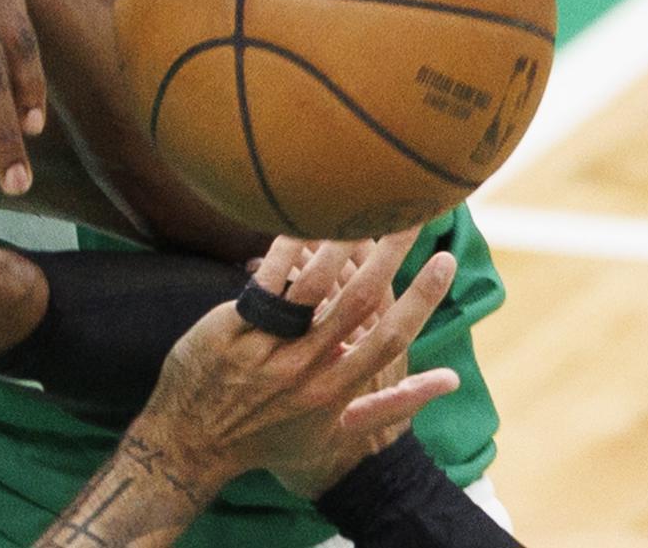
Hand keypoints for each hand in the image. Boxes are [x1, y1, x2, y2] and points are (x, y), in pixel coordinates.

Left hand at [132, 229, 459, 497]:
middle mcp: (306, 367)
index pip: (389, 338)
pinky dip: (282, 252)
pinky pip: (263, 283)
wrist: (196, 443)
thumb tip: (452, 381)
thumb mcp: (339, 434)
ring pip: (312, 287)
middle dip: (389, 254)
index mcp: (336, 390)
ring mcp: (267, 347)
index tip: (445, 260)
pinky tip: (297, 220)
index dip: (421, 300)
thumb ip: (394, 405)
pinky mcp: (231, 330)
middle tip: (409, 213)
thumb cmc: (273, 442)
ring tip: (359, 205)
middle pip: (357, 301)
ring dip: (339, 243)